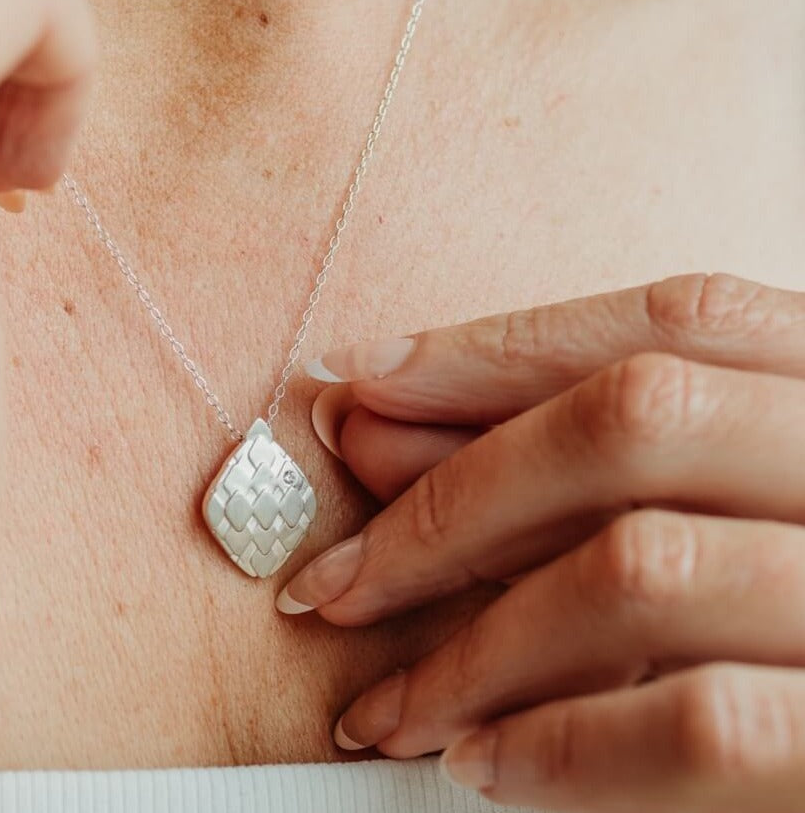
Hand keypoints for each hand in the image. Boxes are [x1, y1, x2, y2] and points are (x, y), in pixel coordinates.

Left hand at [279, 273, 804, 811]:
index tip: (356, 392)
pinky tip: (487, 766)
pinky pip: (705, 725)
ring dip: (477, 646)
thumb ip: (611, 450)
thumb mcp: (762, 485)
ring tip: (387, 707)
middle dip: (454, 497)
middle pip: (632, 422)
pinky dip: (567, 747)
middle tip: (331, 579)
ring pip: (643, 569)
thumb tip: (387, 424)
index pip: (668, 325)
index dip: (493, 350)